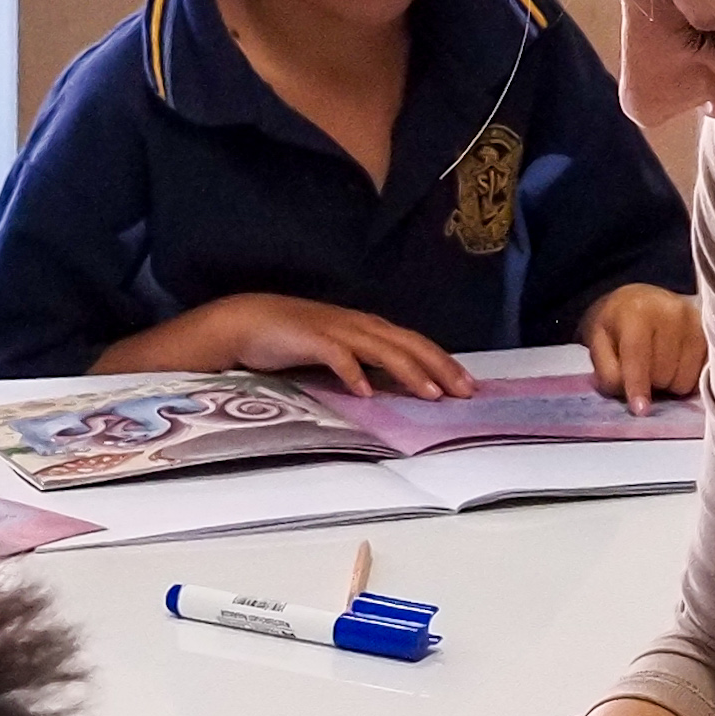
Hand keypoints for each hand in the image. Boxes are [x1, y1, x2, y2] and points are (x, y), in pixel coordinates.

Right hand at [184, 294, 471, 400]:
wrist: (247, 320)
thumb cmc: (294, 338)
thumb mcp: (338, 349)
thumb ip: (364, 362)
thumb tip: (391, 386)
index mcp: (367, 328)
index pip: (414, 343)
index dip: (443, 362)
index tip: (468, 385)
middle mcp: (358, 325)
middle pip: (408, 344)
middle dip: (439, 367)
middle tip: (465, 392)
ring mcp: (336, 330)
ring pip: (382, 349)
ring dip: (409, 371)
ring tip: (430, 394)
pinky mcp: (311, 339)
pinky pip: (337, 356)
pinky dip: (353, 373)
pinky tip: (365, 392)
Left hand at [579, 283, 707, 405]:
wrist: (641, 300)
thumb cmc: (616, 325)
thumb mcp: (598, 344)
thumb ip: (609, 372)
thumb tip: (635, 401)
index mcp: (637, 312)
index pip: (638, 356)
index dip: (638, 386)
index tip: (641, 410)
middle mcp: (671, 312)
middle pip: (663, 374)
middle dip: (651, 384)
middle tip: (644, 372)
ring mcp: (695, 322)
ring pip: (685, 380)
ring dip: (670, 384)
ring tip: (661, 367)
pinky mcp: (710, 333)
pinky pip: (703, 375)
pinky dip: (688, 379)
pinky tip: (678, 365)